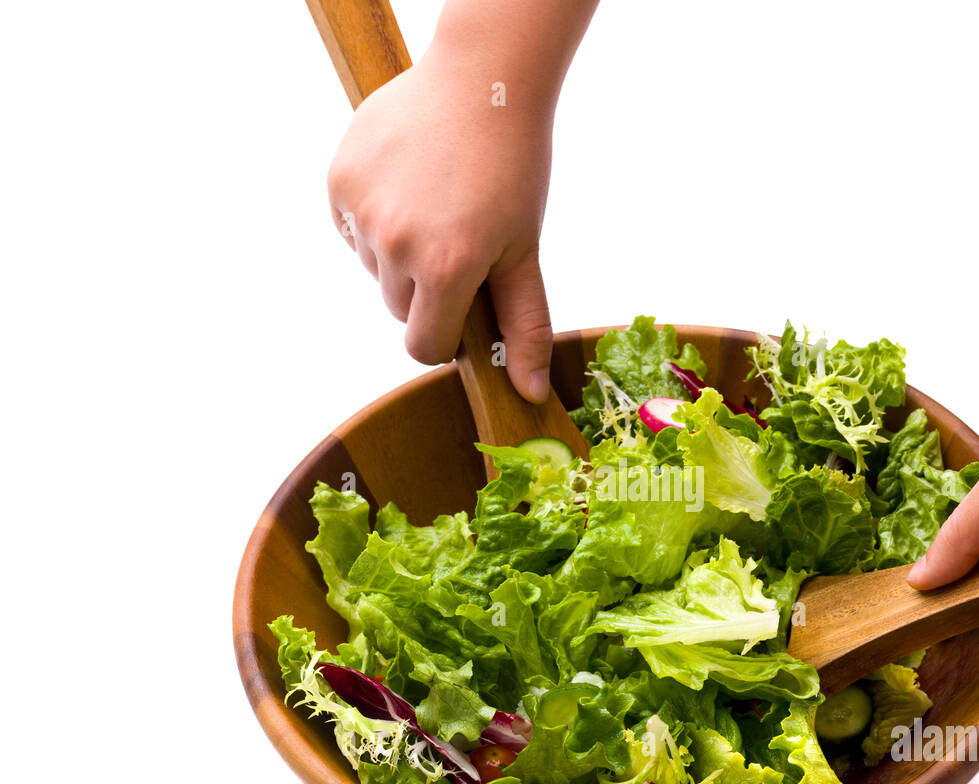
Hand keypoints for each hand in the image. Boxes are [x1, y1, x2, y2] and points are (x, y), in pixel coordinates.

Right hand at [327, 53, 555, 401]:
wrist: (482, 82)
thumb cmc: (513, 168)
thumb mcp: (524, 251)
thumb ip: (524, 327)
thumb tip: (528, 395)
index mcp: (447, 267)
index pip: (425, 347)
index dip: (447, 336)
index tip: (464, 307)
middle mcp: (396, 243)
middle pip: (400, 309)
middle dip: (429, 290)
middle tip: (460, 239)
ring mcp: (362, 211)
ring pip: (376, 270)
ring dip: (401, 254)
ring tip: (437, 205)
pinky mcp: (338, 182)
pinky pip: (352, 231)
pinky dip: (375, 220)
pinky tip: (408, 187)